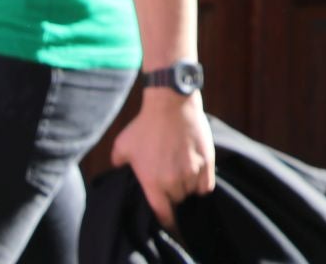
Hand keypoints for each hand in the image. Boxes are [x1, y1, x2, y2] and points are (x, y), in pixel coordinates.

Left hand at [111, 90, 216, 227]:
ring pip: (192, 191)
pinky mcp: (207, 160)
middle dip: (173, 194)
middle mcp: (173, 181)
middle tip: (170, 184)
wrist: (170, 104)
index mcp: (152, 182)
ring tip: (183, 177)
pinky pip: (207, 185)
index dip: (165, 220)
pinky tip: (197, 178)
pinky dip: (202, 184)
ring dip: (187, 187)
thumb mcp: (122, 145)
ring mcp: (192, 171)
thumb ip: (118, 163)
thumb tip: (119, 170)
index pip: (162, 213)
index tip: (167, 220)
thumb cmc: (144, 125)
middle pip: (177, 199)